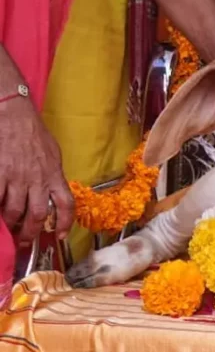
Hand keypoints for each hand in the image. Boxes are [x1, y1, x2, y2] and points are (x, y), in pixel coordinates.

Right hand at [0, 93, 73, 244]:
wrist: (13, 115)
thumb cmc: (32, 132)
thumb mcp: (52, 153)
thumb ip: (51, 173)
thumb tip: (52, 190)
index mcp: (54, 173)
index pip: (66, 203)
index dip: (65, 223)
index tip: (61, 236)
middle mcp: (37, 178)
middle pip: (38, 214)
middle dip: (31, 232)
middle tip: (24, 240)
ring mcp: (16, 178)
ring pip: (15, 211)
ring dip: (11, 224)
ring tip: (8, 228)